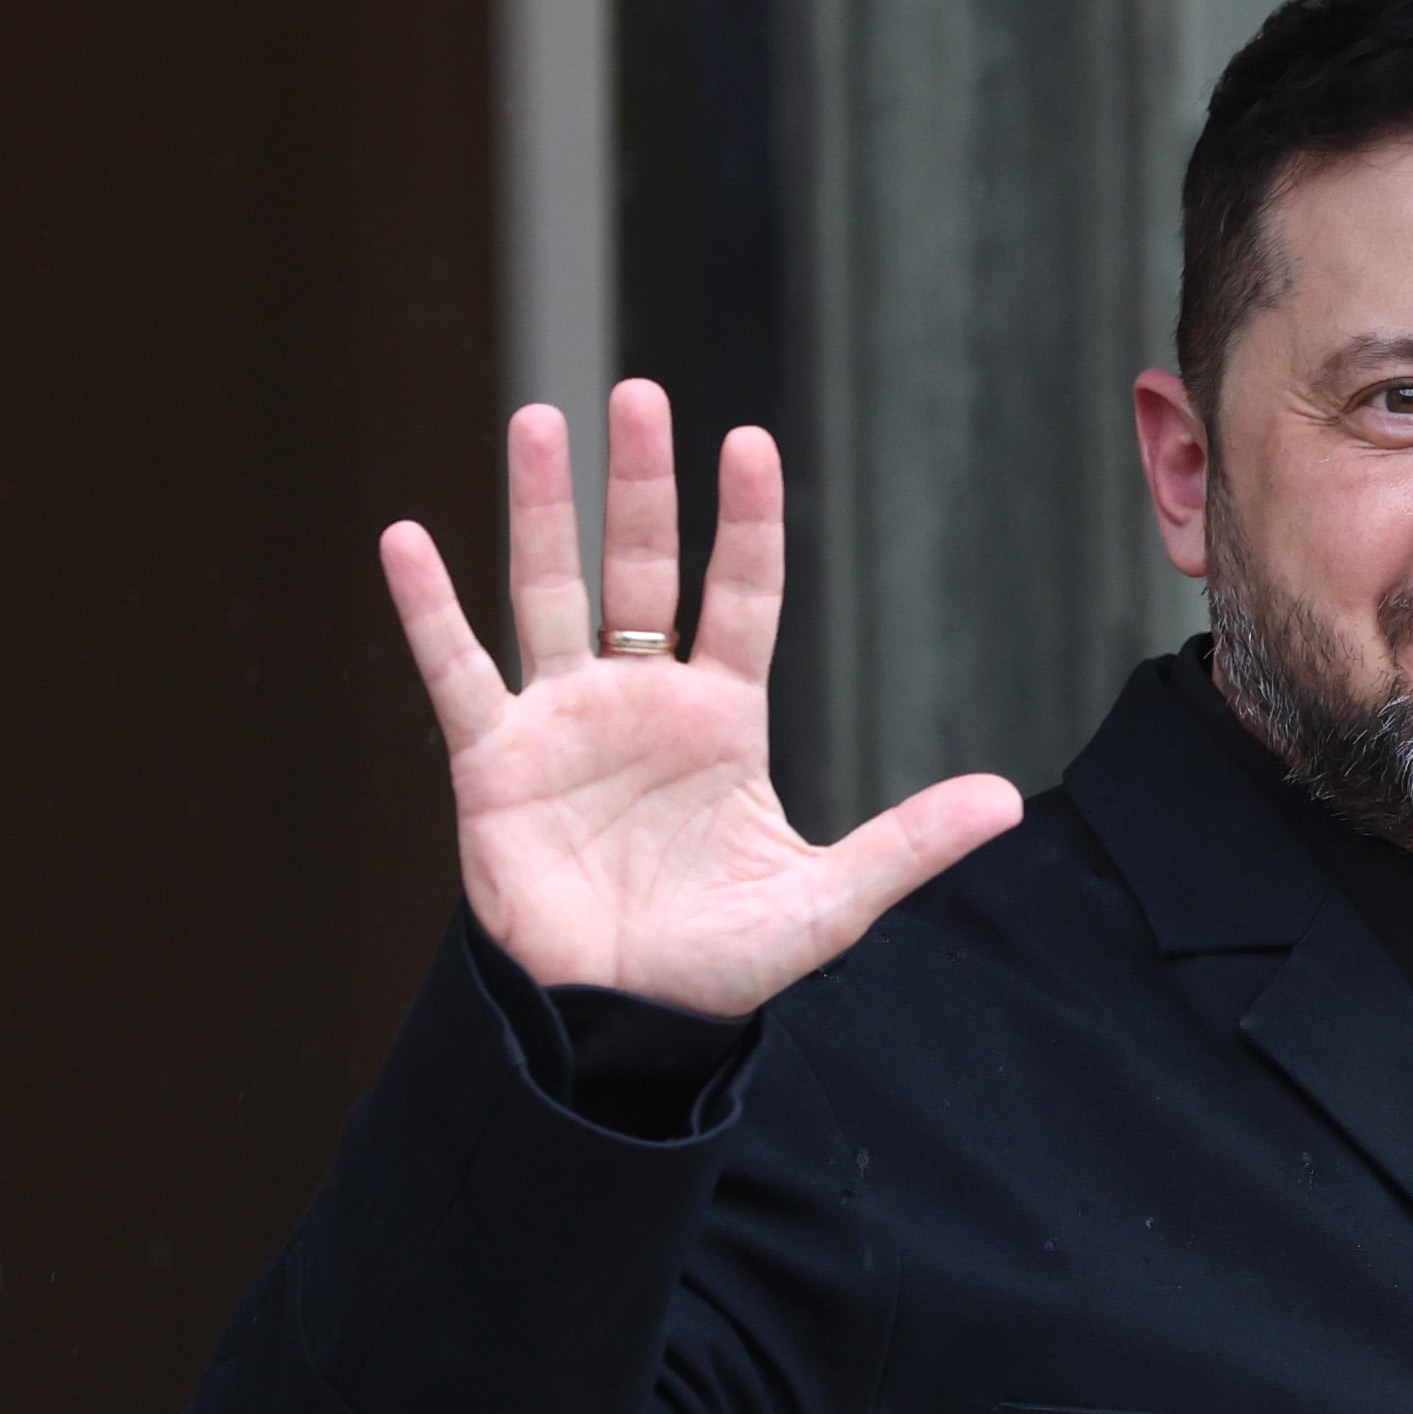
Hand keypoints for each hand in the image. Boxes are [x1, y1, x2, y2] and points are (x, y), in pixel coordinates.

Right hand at [381, 380, 1022, 1015]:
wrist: (623, 1020)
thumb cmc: (720, 962)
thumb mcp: (827, 900)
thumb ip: (908, 843)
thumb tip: (1008, 804)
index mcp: (724, 718)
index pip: (740, 596)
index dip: (745, 523)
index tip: (751, 442)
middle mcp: (642, 701)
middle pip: (639, 568)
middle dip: (640, 484)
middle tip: (640, 392)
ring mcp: (563, 722)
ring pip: (546, 590)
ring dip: (541, 509)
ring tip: (540, 419)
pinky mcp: (493, 761)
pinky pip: (457, 669)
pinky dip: (428, 607)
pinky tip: (404, 537)